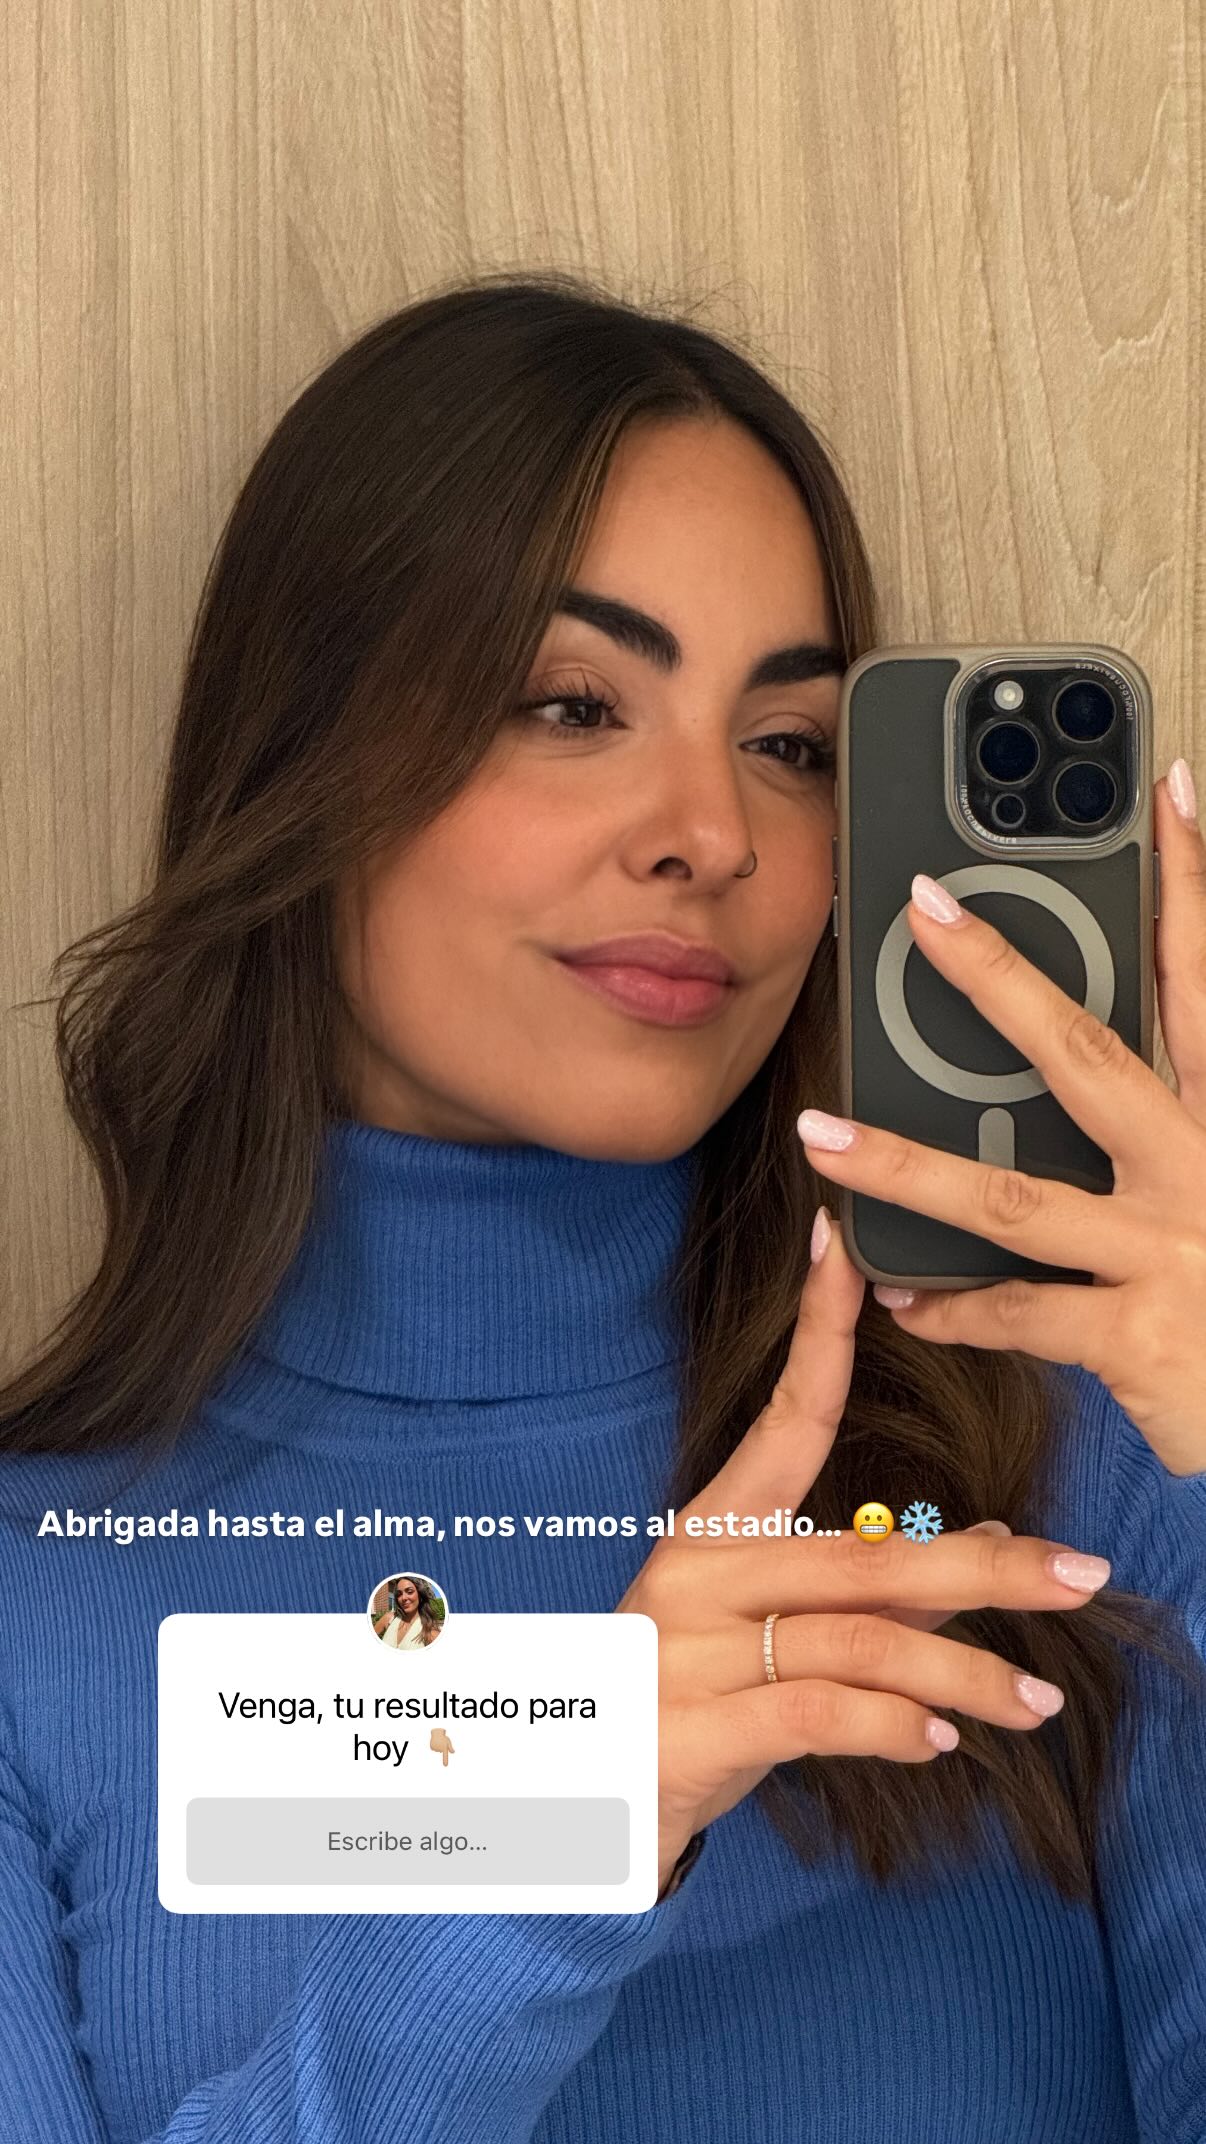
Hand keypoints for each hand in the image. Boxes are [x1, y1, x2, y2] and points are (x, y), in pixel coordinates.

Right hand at [616, 1210, 1112, 1896]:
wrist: (574, 1795)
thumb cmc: (686, 1697)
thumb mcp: (769, 1629)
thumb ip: (869, 1591)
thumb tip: (986, 1549)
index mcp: (713, 1529)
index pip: (782, 1416)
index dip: (817, 1329)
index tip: (846, 1250)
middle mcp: (699, 1573)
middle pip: (866, 1556)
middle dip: (985, 1568)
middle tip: (1078, 1572)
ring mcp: (692, 1650)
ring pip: (859, 1639)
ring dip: (963, 1672)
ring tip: (1034, 1702)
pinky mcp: (697, 1729)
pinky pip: (819, 1713)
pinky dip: (893, 1726)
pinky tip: (940, 1741)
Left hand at [799, 765, 1205, 1478]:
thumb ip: (1172, 1120)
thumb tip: (1082, 1073)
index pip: (1203, 980)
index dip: (1192, 880)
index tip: (1170, 790)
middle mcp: (1201, 1169)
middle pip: (1089, 1052)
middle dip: (999, 975)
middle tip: (923, 908)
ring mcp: (1171, 1251)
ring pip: (1014, 1197)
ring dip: (905, 1165)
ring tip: (821, 1134)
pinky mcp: (1143, 1336)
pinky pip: (1021, 1312)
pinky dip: (953, 1309)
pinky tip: (899, 1296)